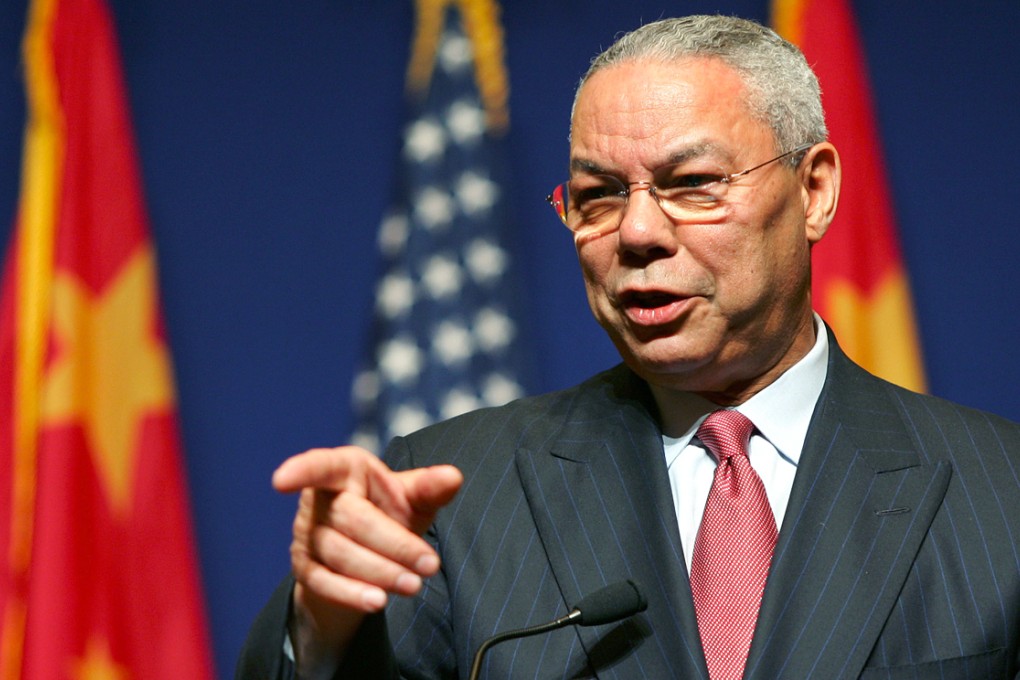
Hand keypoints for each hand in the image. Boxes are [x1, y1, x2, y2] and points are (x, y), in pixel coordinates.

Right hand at [273, 446, 462, 675]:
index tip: (280, 480)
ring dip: (380, 572)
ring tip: (414, 585)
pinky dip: (352, 593)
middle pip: (351, 520)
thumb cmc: (388, 511)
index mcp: (344, 470)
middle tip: (430, 564)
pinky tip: (377, 601)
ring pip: (341, 555)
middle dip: (394, 544)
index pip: (320, 466)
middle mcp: (318, 500)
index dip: (301, 470)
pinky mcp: (305, 568)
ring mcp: (306, 535)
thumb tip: (453, 477)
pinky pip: (325, 583)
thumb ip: (429, 487)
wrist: (367, 552)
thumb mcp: (411, 497)